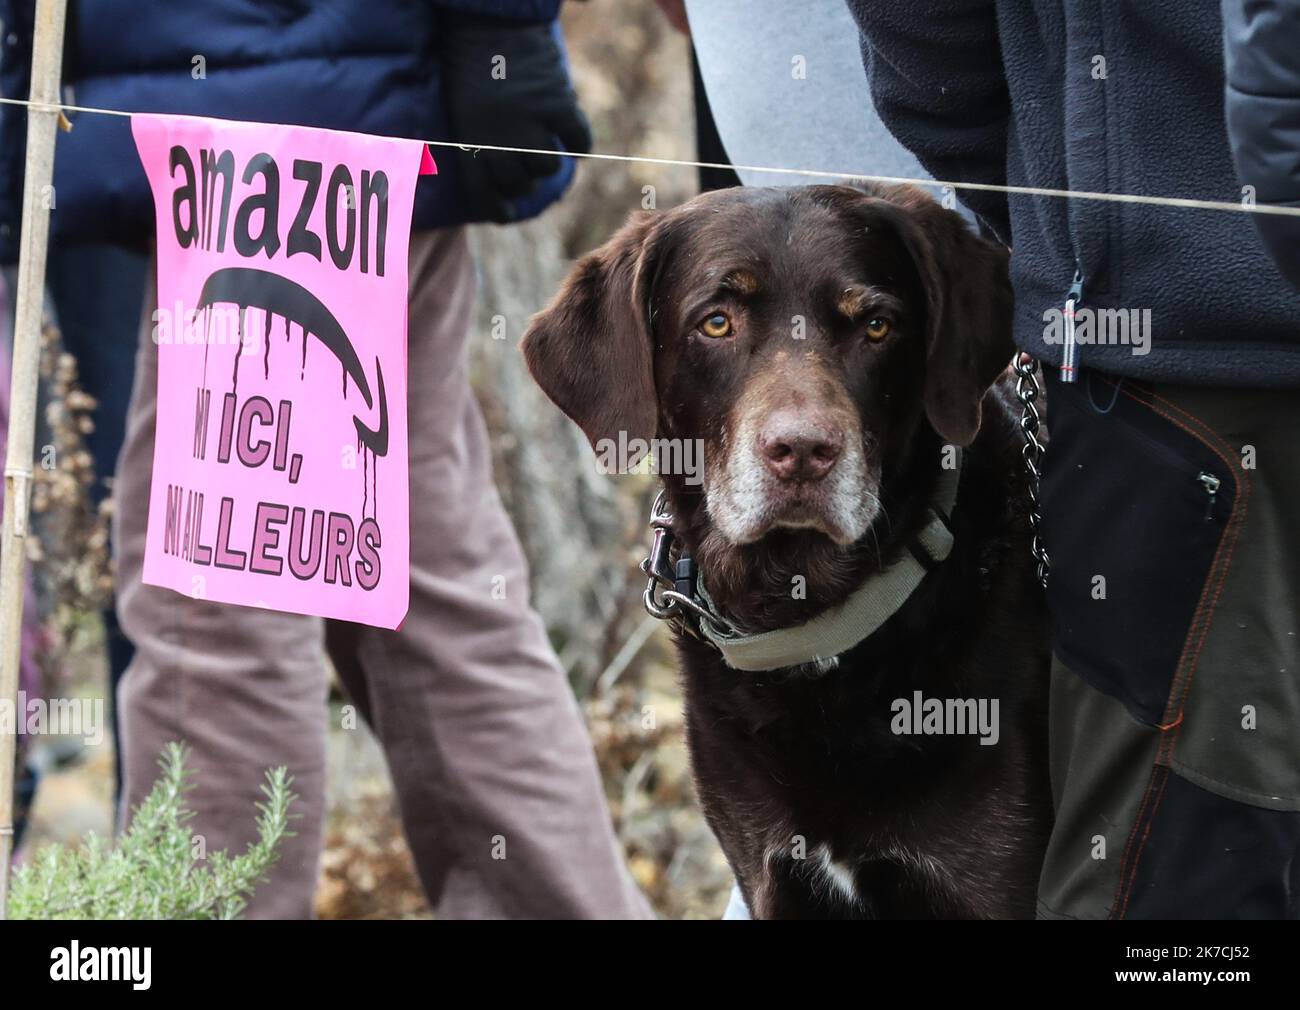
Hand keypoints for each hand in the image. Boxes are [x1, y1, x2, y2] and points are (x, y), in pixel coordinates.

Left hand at [439, 14, 592, 222]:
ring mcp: (530, 122)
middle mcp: (500, 137)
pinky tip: (576, 144)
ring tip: (547, 148)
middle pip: (521, 183)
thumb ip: (477, 141)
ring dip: (549, 161)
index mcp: (471, 139)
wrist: (491, 19)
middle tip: (529, 169)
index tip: (508, 212)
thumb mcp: (460, 106)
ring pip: (548, 166)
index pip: (484, 193)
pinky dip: (580, 144)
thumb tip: (499, 179)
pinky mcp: (557, 104)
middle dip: (525, 180)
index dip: (498, 209)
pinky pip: (578, 139)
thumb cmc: (470, 61)